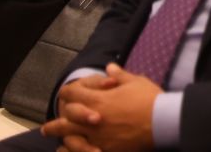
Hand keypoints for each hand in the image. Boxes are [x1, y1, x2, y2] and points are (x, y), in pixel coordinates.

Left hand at [44, 64, 158, 151]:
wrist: (162, 121)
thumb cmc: (150, 99)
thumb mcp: (136, 81)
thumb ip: (119, 75)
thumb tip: (109, 67)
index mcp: (98, 99)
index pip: (71, 94)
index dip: (68, 92)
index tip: (67, 95)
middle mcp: (91, 119)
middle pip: (63, 121)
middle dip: (54, 125)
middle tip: (47, 128)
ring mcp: (96, 136)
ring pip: (69, 139)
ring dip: (62, 140)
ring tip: (58, 143)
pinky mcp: (104, 149)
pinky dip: (75, 151)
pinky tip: (73, 151)